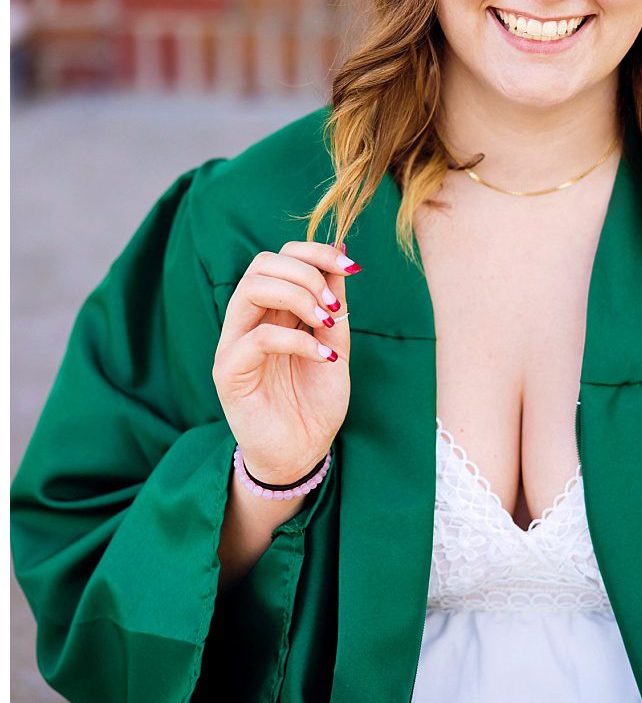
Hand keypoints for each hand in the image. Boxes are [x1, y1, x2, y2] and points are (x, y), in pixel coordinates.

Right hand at [213, 240, 355, 481]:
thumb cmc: (315, 400)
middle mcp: (248, 321)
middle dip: (306, 273)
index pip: (279, 258)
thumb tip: (340, 254)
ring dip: (299, 298)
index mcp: (272, 310)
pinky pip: (257, 338)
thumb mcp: (335, 344)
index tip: (350, 266)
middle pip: (261, 264)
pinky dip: (298, 341)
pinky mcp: (229, 372)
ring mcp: (234, 345)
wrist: (304, 450)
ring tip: (327, 324)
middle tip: (334, 307)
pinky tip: (324, 357)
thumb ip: (333, 304)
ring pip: (251, 289)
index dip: (314, 252)